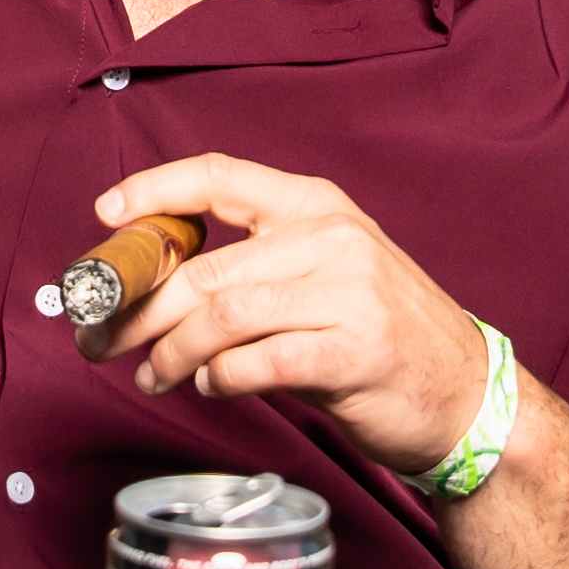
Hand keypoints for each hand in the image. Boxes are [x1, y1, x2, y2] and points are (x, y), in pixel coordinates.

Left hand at [86, 154, 497, 468]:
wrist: (466, 393)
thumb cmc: (381, 334)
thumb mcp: (322, 276)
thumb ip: (251, 271)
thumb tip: (152, 288)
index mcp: (316, 205)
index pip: (219, 175)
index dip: (154, 190)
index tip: (106, 214)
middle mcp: (331, 238)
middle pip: (205, 267)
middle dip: (139, 308)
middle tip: (102, 338)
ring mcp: (347, 293)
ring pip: (222, 315)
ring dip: (171, 352)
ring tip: (152, 374)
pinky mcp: (354, 352)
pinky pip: (257, 363)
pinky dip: (219, 378)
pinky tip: (211, 385)